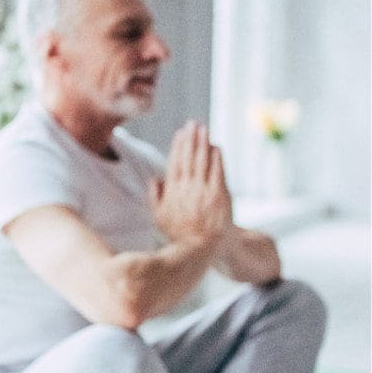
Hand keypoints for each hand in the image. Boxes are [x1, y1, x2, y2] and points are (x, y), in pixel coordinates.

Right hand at [148, 121, 232, 246]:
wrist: (202, 248)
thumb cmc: (180, 234)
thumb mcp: (160, 218)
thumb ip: (155, 197)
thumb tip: (154, 179)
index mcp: (172, 193)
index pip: (175, 164)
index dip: (178, 147)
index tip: (180, 134)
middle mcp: (187, 189)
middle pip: (189, 158)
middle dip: (191, 139)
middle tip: (193, 124)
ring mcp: (203, 192)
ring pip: (202, 162)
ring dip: (203, 143)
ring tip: (204, 129)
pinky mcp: (219, 195)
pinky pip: (217, 172)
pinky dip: (216, 159)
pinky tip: (216, 147)